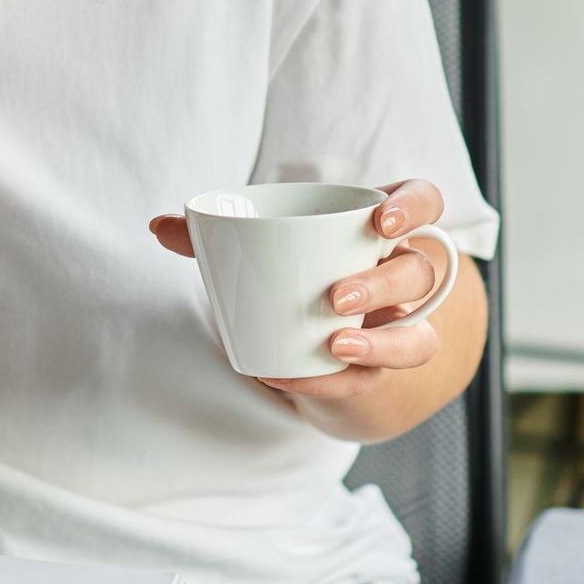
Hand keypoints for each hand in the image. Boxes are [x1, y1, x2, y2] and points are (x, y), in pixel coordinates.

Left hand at [148, 178, 448, 408]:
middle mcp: (403, 275)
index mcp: (381, 229)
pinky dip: (333, 381)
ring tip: (335, 346)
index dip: (414, 208)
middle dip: (383, 286)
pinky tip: (294, 375)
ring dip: (380, 345)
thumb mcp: (264, 244)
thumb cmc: (297, 268)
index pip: (424, 202)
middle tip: (336, 298)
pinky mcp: (380, 370)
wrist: (321, 333)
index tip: (382, 221)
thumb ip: (213, 234)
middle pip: (420, 273)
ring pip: (417, 337)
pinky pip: (373, 379)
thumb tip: (158, 226)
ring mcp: (400, 326)